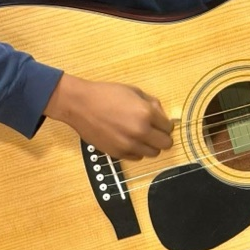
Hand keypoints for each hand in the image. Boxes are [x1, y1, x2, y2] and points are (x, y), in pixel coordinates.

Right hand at [44, 74, 174, 159]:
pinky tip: (129, 140)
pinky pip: (137, 157)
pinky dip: (137, 151)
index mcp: (146, 114)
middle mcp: (140, 132)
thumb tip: (162, 115)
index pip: (169, 127)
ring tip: (141, 136)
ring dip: (150, 146)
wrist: (80, 105)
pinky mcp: (117, 154)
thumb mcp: (134, 91)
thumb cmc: (106, 95)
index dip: (165, 124)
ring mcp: (129, 145)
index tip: (160, 123)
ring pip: (153, 154)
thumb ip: (152, 104)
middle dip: (163, 137)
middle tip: (155, 132)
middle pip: (165, 144)